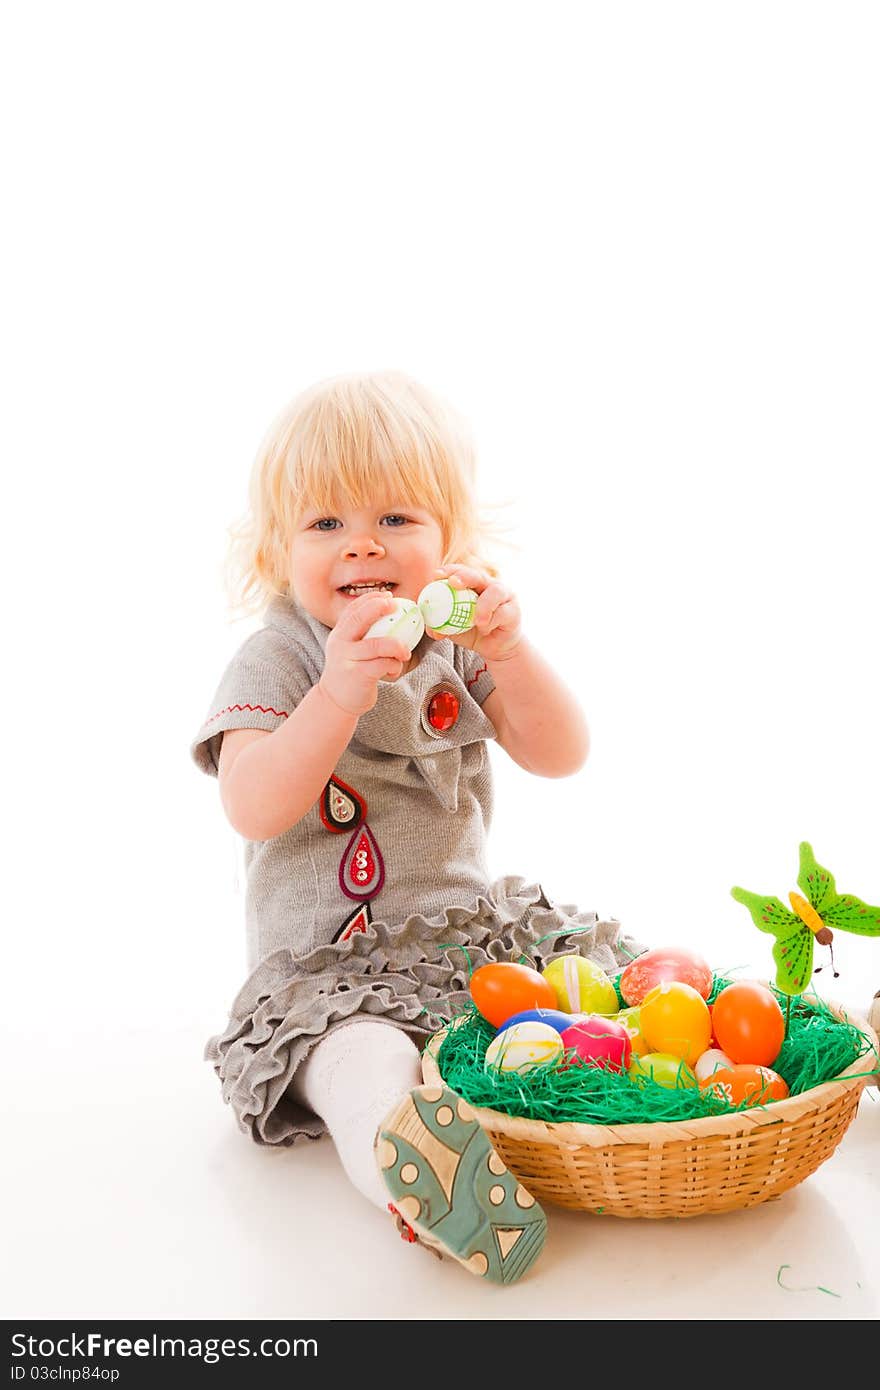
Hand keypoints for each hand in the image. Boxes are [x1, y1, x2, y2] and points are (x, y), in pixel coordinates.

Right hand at [319, 593, 411, 714]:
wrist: (335, 700)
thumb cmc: (350, 671)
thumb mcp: (349, 649)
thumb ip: (360, 634)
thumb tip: (389, 615)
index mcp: (339, 634)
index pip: (352, 609)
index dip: (370, 599)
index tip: (387, 595)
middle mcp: (340, 643)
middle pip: (358, 619)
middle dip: (378, 608)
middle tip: (396, 606)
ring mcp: (348, 659)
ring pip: (376, 644)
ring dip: (396, 645)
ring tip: (405, 652)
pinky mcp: (358, 675)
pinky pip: (382, 664)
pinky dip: (394, 665)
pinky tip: (394, 669)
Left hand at [427, 564, 522, 661]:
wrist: (495, 648)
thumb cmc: (473, 632)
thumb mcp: (453, 629)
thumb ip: (440, 626)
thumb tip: (430, 629)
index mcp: (472, 586)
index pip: (460, 572)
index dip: (449, 570)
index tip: (436, 575)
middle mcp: (488, 586)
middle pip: (477, 575)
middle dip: (464, 576)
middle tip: (453, 583)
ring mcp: (504, 596)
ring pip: (495, 592)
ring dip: (483, 605)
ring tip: (476, 622)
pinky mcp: (513, 610)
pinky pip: (502, 612)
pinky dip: (491, 622)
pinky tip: (485, 630)